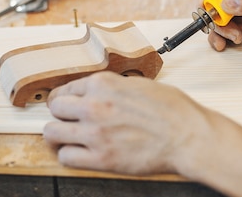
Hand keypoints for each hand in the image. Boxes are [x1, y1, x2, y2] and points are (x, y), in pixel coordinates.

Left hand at [43, 71, 215, 175]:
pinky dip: (70, 155)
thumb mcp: (139, 84)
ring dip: (59, 135)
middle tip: (67, 120)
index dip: (65, 98)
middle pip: (55, 108)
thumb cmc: (172, 109)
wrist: (188, 135)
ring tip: (68, 137)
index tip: (66, 104)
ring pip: (52, 132)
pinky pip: (66, 157)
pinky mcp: (101, 158)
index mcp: (104, 83)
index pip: (66, 88)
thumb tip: (99, 92)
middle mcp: (94, 105)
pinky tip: (80, 153)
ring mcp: (95, 133)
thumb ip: (113, 87)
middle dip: (60, 114)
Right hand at [200, 0, 241, 49]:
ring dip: (221, 30)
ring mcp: (240, 6)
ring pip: (215, 16)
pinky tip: (232, 43)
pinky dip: (222, 38)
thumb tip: (227, 2)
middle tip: (228, 28)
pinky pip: (223, 30)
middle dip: (215, 15)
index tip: (209, 6)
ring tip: (240, 37)